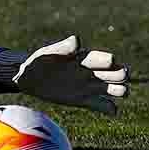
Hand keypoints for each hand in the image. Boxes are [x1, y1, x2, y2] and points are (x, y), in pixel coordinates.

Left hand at [12, 35, 128, 114]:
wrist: (29, 79)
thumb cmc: (38, 62)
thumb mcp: (48, 53)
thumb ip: (62, 48)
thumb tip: (77, 40)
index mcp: (86, 58)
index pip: (108, 59)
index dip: (110, 62)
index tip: (105, 63)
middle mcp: (92, 72)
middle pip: (119, 73)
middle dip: (119, 76)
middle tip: (108, 80)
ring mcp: (89, 87)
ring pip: (117, 89)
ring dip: (119, 91)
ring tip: (110, 92)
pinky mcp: (83, 100)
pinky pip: (104, 106)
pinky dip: (110, 109)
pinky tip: (109, 109)